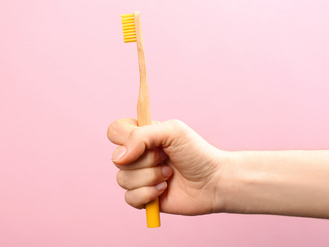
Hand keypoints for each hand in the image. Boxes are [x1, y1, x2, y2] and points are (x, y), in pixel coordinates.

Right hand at [107, 118, 224, 214]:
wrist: (213, 181)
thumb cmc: (196, 153)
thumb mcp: (172, 132)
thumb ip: (141, 136)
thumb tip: (118, 157)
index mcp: (142, 136)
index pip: (115, 131)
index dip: (125, 139)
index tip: (147, 144)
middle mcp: (138, 156)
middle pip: (117, 159)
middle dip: (146, 161)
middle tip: (166, 159)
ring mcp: (140, 177)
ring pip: (123, 179)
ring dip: (150, 178)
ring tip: (169, 175)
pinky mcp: (144, 197)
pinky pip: (129, 198)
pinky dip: (148, 194)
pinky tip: (164, 190)